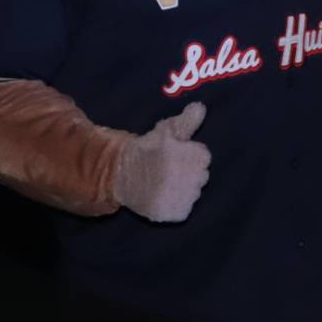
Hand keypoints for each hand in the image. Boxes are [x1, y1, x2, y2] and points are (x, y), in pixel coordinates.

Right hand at [113, 102, 210, 221]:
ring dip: (183, 189)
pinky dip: (176, 206)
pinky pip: (184, 211)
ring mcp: (183, 198)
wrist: (118, 174)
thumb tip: (201, 107)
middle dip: (188, 172)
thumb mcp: (166, 130)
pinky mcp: (173, 214)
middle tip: (167, 170)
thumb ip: (187, 121)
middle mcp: (191, 178)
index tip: (173, 155)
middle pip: (202, 175)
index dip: (189, 154)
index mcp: (191, 155)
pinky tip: (163, 197)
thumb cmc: (146, 150)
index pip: (204, 157)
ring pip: (194, 193)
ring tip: (163, 183)